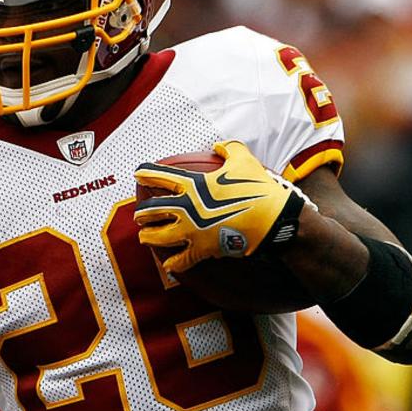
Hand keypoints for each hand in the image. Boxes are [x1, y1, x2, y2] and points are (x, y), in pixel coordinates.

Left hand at [133, 140, 309, 273]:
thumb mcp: (244, 160)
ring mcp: (192, 231)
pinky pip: (180, 260)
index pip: (161, 177)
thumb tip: (219, 146)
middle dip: (142, 213)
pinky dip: (173, 263)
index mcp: (192, 185)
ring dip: (148, 237)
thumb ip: (229, 148)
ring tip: (144, 237)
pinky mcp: (201, 250)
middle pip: (151, 211)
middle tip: (139, 214)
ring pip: (157, 237)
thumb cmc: (259, 188)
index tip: (137, 173)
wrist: (274, 220)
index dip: (146, 174)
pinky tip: (168, 264)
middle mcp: (186, 208)